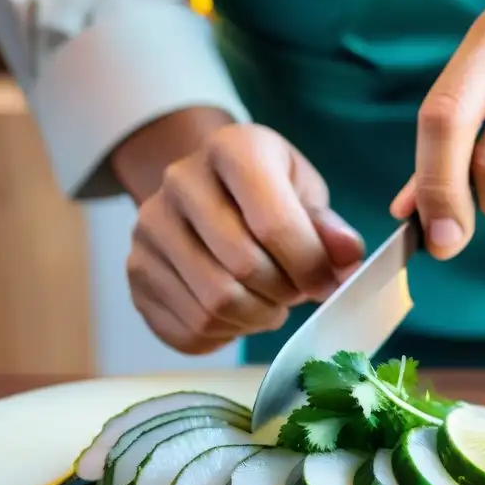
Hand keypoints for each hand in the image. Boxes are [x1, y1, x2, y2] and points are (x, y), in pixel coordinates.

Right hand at [126, 123, 363, 353]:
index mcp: (231, 149)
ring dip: (256, 318)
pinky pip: (188, 330)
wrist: (206, 191)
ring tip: (269, 302)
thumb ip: (328, 227)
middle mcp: (179, 182)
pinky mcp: (136, 274)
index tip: (327, 283)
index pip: (273, 224)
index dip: (309, 267)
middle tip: (295, 292)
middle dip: (283, 294)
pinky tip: (239, 313)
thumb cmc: (267, 193)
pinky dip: (225, 336)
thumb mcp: (305, 193)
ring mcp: (148, 230)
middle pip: (242, 268)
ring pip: (213, 306)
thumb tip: (348, 257)